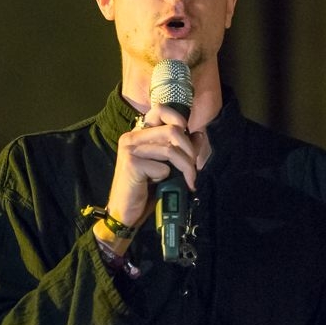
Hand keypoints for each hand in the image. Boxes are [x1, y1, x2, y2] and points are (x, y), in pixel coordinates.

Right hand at [105, 103, 197, 230]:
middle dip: (190, 151)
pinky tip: (159, 186)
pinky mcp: (131, 163)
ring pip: (170, 150)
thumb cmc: (146, 190)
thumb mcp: (167, 166)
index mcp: (139, 134)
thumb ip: (181, 149)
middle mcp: (132, 137)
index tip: (188, 138)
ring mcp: (130, 149)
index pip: (160, 110)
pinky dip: (167, 178)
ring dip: (185, 168)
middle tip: (192, 168)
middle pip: (172, 130)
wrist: (126, 214)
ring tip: (188, 181)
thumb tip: (198, 134)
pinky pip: (162, 167)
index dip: (179, 119)